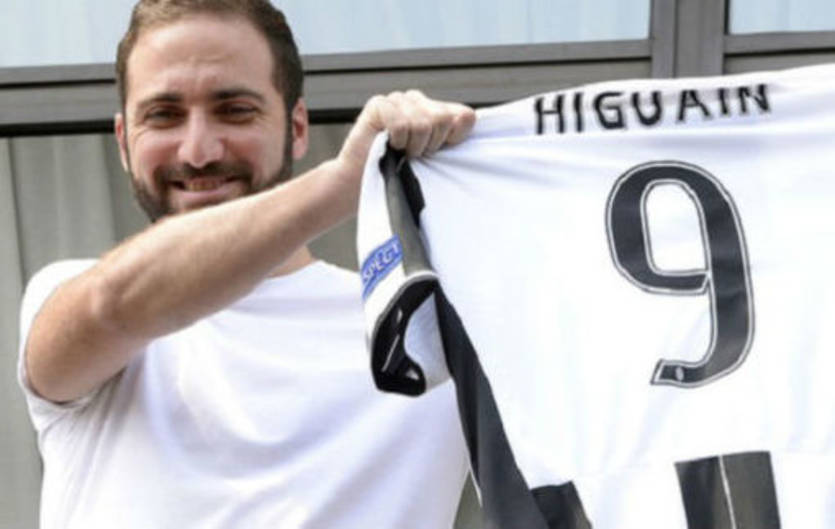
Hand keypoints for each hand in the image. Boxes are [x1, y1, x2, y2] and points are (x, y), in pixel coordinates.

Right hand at [336, 90, 475, 183]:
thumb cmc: (400, 174)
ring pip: (422, 123)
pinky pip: (401, 124)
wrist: (362, 184)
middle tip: (414, 154)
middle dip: (430, 145)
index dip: (455, 138)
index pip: (465, 116)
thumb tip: (468, 121)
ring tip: (400, 151)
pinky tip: (387, 144)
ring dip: (411, 147)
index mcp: (436, 112)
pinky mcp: (379, 104)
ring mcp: (398, 100)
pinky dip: (396, 141)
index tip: (438, 153)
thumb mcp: (436, 161)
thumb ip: (452, 140)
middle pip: (444, 119)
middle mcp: (419, 101)